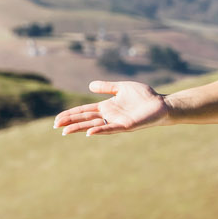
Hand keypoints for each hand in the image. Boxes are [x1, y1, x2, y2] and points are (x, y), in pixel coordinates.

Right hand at [53, 81, 171, 135]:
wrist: (161, 104)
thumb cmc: (144, 96)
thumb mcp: (122, 87)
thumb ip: (107, 87)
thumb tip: (89, 85)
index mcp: (107, 107)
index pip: (84, 111)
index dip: (71, 114)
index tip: (57, 118)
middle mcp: (109, 116)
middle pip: (85, 119)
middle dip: (70, 122)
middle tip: (56, 125)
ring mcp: (116, 122)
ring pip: (94, 126)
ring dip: (79, 128)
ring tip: (65, 131)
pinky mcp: (126, 126)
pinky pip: (110, 129)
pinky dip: (100, 131)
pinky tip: (89, 133)